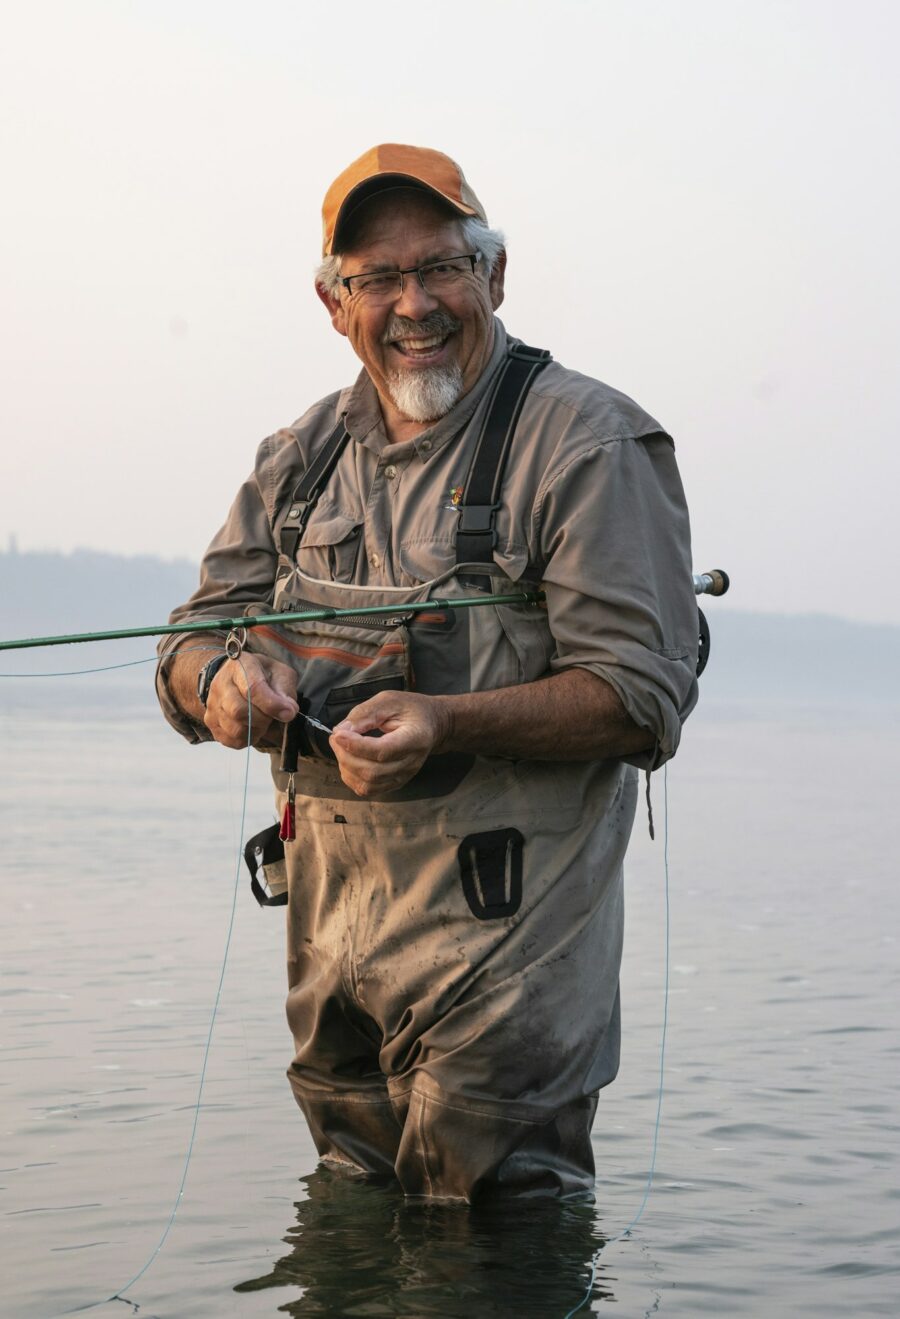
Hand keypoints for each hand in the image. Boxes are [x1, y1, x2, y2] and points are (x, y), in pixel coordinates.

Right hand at [203, 653, 298, 748]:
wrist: (236, 678)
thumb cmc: (262, 676)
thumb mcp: (280, 673)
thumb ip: (286, 690)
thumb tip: (288, 711)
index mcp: (240, 666)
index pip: (252, 688)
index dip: (272, 705)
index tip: (289, 713)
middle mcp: (221, 684)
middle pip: (239, 711)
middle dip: (263, 719)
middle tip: (272, 716)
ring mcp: (212, 704)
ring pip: (235, 729)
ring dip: (256, 731)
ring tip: (262, 721)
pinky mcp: (211, 722)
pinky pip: (231, 740)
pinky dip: (248, 739)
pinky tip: (253, 728)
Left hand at [329, 691, 450, 796]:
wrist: (432, 725)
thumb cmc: (411, 710)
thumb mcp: (389, 700)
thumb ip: (365, 713)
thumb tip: (341, 731)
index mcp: (415, 738)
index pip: (383, 751)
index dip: (356, 745)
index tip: (338, 734)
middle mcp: (411, 763)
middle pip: (372, 772)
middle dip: (346, 756)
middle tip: (336, 737)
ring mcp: (404, 777)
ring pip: (368, 785)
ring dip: (346, 768)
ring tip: (341, 748)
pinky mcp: (395, 783)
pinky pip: (368, 790)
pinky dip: (351, 778)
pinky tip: (348, 761)